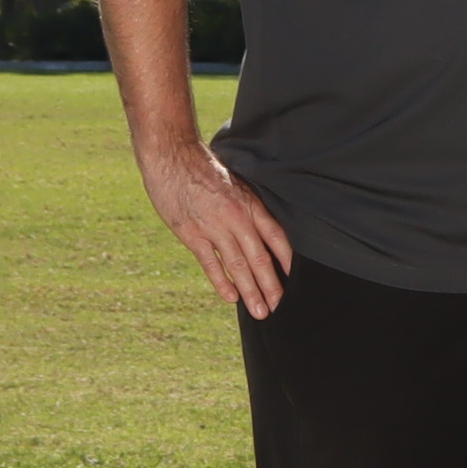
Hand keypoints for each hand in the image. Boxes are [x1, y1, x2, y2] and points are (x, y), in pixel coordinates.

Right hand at [139, 136, 293, 316]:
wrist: (172, 156)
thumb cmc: (205, 168)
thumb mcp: (236, 182)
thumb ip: (249, 206)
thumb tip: (263, 230)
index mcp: (250, 204)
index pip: (276, 237)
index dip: (286, 260)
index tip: (294, 280)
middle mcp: (236, 218)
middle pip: (260, 258)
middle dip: (271, 286)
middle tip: (279, 307)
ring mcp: (214, 227)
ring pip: (238, 266)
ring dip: (250, 291)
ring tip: (260, 312)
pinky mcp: (192, 234)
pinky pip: (210, 263)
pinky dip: (222, 282)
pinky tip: (231, 298)